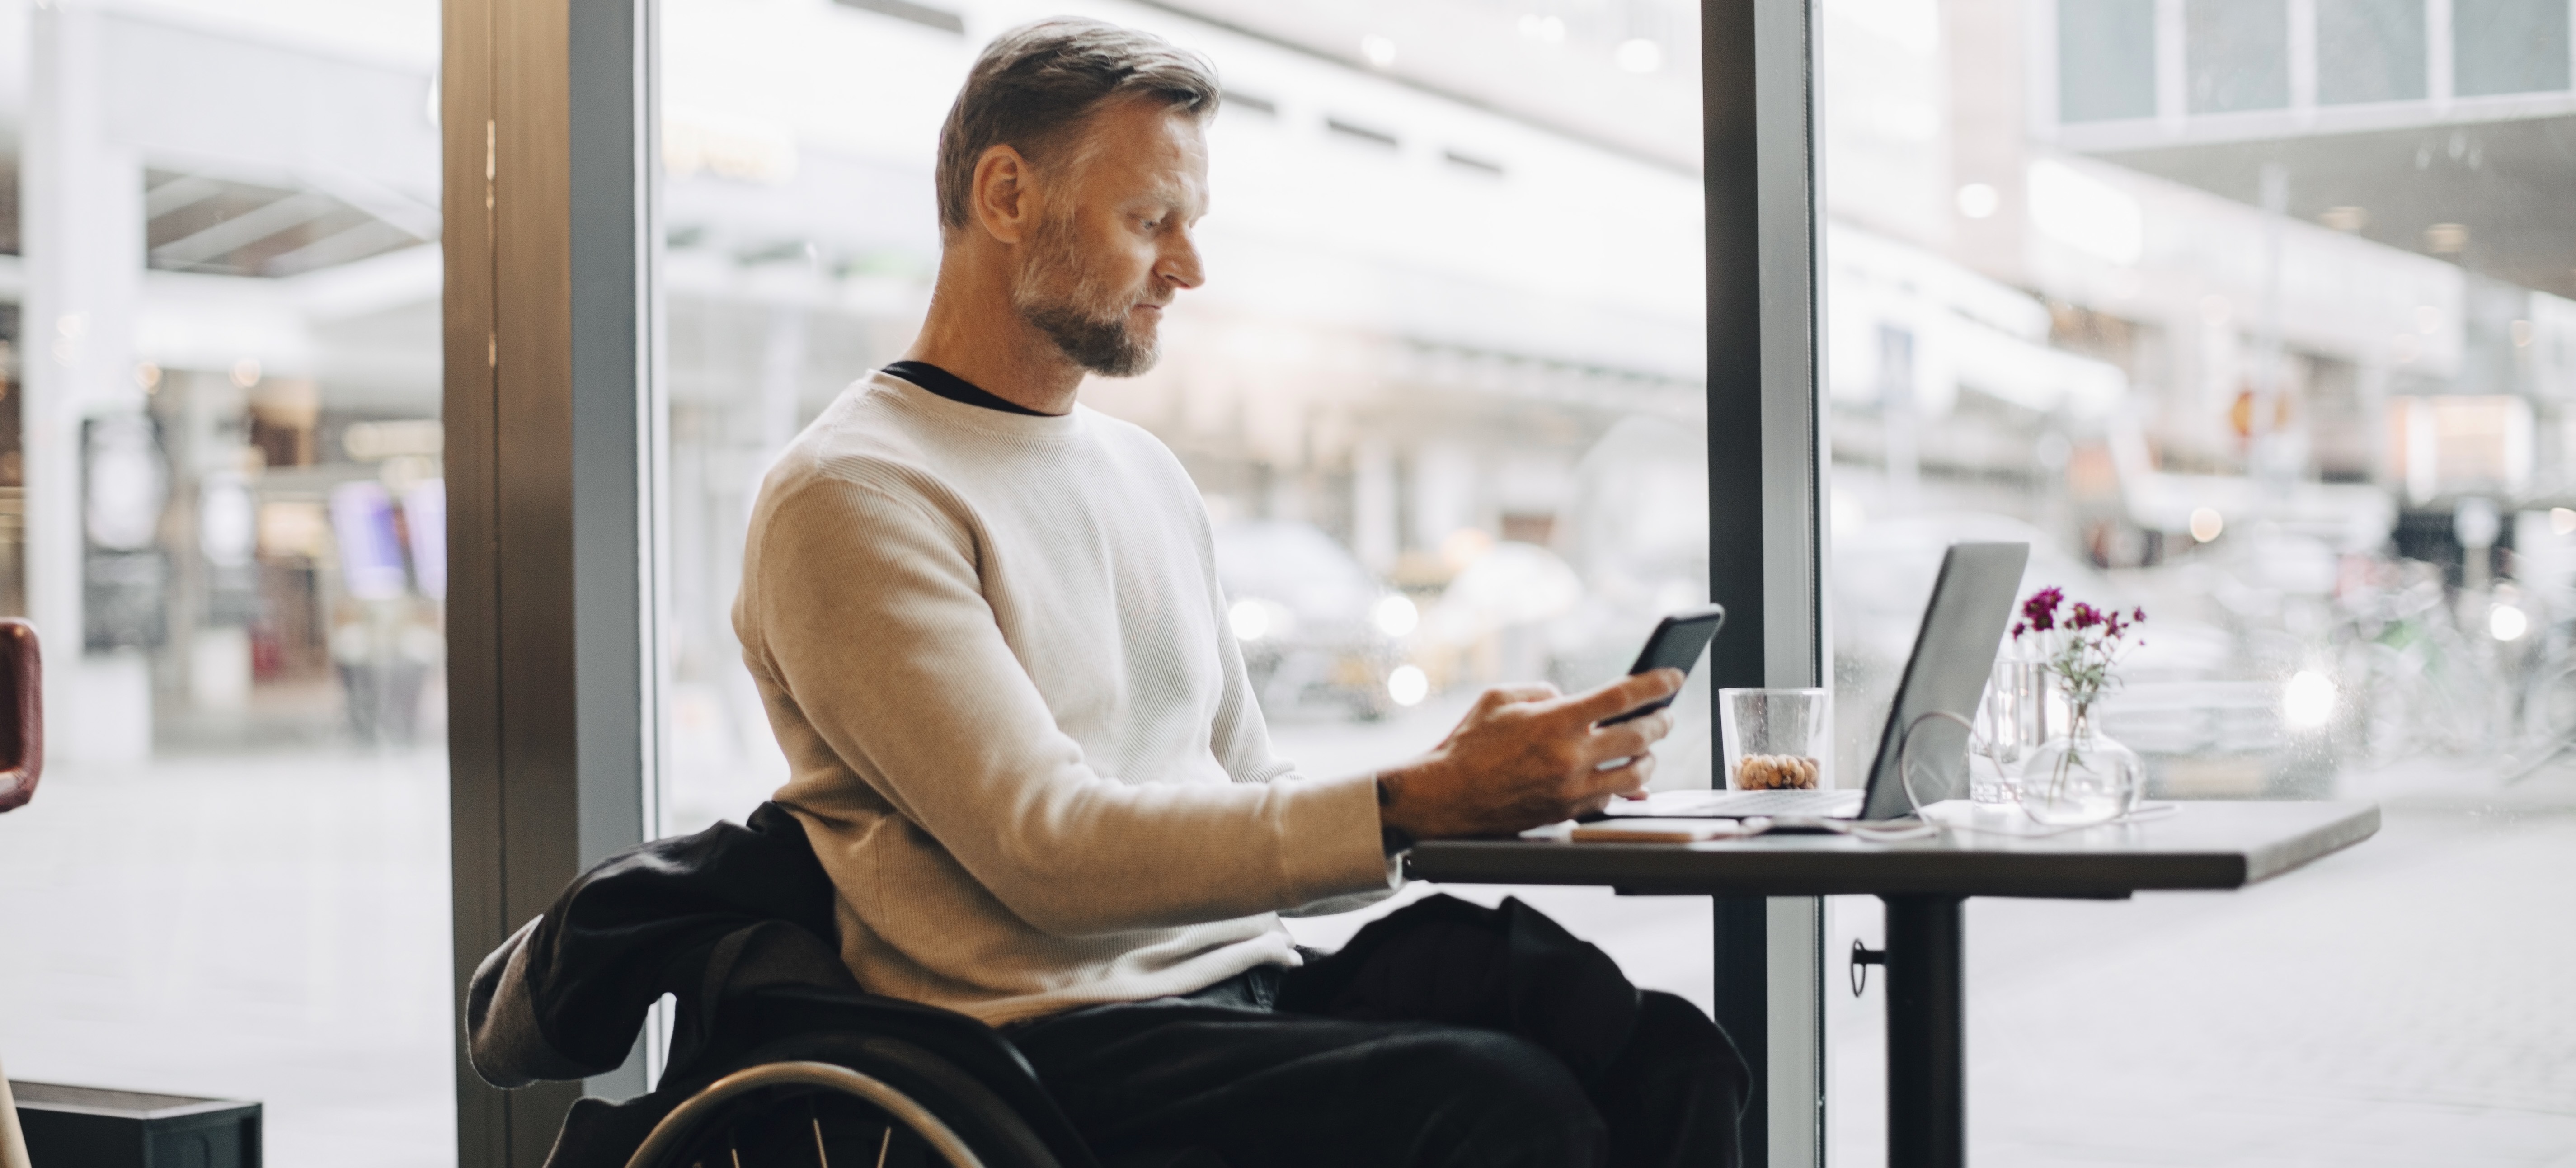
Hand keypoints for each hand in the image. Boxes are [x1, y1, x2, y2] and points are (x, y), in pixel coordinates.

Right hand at [1377, 669, 1683, 839]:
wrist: (1446, 797)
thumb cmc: (1468, 743)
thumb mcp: (1500, 698)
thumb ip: (1542, 691)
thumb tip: (1571, 699)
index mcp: (1555, 721)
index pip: (1621, 697)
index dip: (1655, 684)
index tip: (1673, 676)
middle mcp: (1569, 756)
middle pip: (1640, 736)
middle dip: (1662, 721)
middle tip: (1666, 715)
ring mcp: (1571, 789)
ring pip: (1636, 774)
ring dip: (1649, 758)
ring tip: (1646, 747)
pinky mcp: (1568, 812)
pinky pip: (1612, 800)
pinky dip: (1626, 787)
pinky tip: (1630, 778)